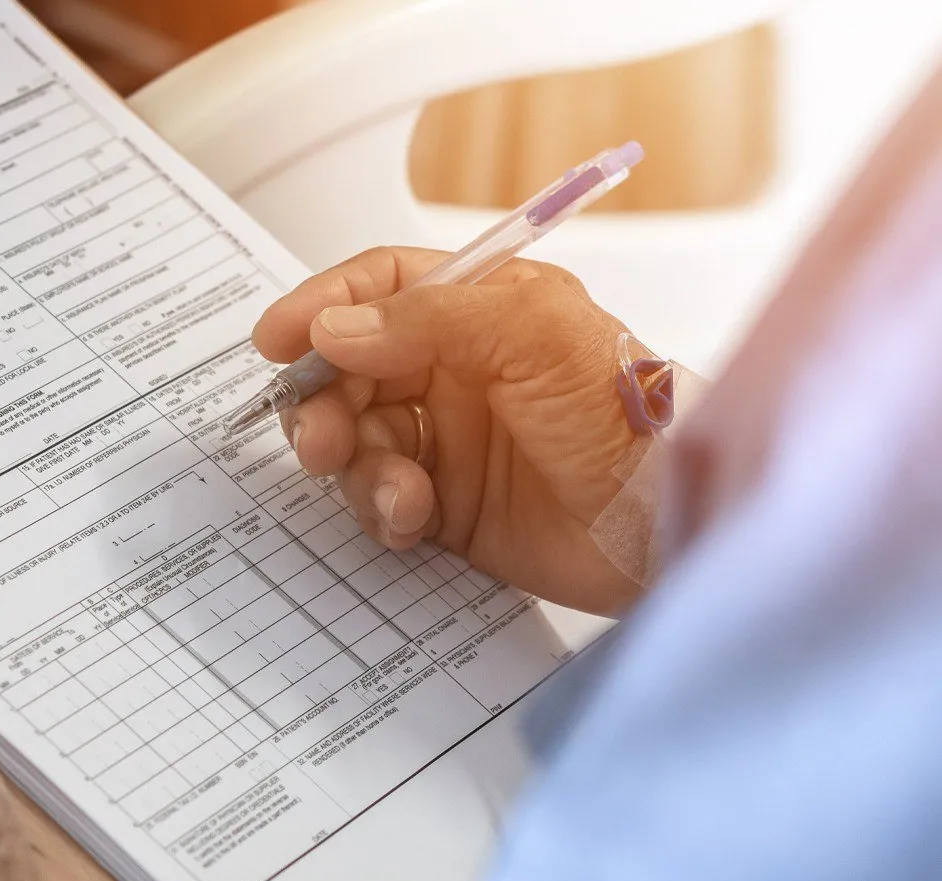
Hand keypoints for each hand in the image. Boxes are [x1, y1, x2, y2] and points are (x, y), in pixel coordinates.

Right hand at [254, 247, 641, 614]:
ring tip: (393, 487)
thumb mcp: (536, 336)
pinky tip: (413, 516)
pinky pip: (381, 500)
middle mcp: (460, 370)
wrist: (666, 528)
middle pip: (352, 369)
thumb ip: (429, 318)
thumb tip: (336, 327)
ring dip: (356, 464)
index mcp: (483, 310)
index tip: (277, 340)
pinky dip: (383, 509)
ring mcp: (452, 440)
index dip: (323, 308)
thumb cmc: (629, 420)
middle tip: (317, 436)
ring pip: (358, 439)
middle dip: (324, 400)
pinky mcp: (450, 507)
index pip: (381, 290)